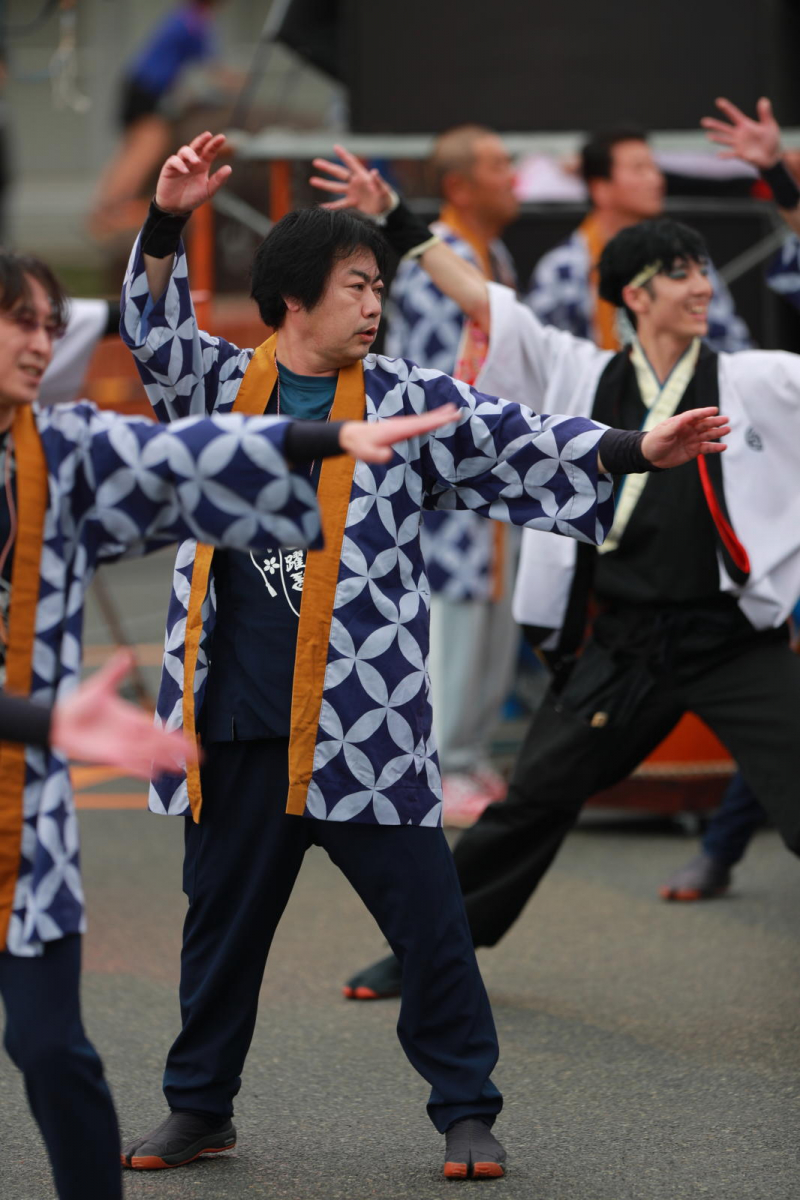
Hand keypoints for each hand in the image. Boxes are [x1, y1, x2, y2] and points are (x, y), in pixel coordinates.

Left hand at [50, 650, 198, 778]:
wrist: (58, 722)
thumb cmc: (78, 704)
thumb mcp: (100, 686)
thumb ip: (115, 672)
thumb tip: (127, 652)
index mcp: (133, 719)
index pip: (160, 729)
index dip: (176, 736)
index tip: (192, 741)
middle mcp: (131, 736)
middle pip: (160, 745)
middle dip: (179, 751)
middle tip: (199, 758)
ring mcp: (121, 747)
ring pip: (149, 755)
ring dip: (165, 761)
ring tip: (181, 770)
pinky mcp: (109, 756)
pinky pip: (130, 765)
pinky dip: (142, 769)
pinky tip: (154, 775)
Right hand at [155, 131, 231, 214]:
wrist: (177, 207)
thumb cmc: (193, 197)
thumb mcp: (208, 191)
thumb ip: (218, 180)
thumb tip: (229, 168)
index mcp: (203, 165)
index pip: (209, 151)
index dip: (215, 144)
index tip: (222, 138)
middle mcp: (192, 162)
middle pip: (197, 146)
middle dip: (202, 140)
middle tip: (208, 135)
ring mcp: (180, 163)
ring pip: (184, 151)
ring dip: (190, 154)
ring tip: (196, 162)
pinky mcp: (169, 168)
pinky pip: (173, 161)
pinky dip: (179, 164)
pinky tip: (185, 171)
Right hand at [310, 143, 394, 215]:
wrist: (386, 208)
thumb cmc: (386, 196)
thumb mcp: (383, 189)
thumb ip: (378, 182)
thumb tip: (374, 172)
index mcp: (362, 176)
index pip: (351, 163)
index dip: (344, 155)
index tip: (335, 147)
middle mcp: (355, 182)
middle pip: (339, 173)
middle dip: (327, 167)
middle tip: (316, 162)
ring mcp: (352, 192)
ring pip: (336, 187)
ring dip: (324, 184)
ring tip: (312, 181)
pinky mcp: (353, 202)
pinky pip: (340, 204)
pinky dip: (331, 207)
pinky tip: (321, 207)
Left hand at [339, 404, 459, 461]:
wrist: (351, 435)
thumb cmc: (359, 446)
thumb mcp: (366, 453)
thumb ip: (376, 455)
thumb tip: (388, 456)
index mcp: (397, 430)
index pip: (421, 425)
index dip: (436, 421)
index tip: (450, 417)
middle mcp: (401, 424)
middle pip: (425, 419)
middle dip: (442, 415)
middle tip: (458, 411)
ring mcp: (401, 424)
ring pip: (423, 419)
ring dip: (437, 415)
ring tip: (452, 411)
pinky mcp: (400, 427)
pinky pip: (418, 422)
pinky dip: (429, 419)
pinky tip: (434, 419)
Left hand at [641, 407, 729, 468]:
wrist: (650, 457)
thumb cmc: (654, 441)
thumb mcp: (663, 433)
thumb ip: (675, 426)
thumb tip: (686, 417)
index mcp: (680, 422)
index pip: (694, 415)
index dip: (704, 412)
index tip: (715, 410)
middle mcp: (689, 429)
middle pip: (704, 424)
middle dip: (715, 421)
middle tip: (726, 419)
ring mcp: (692, 439)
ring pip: (707, 435)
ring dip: (718, 432)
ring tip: (727, 429)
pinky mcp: (694, 450)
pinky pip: (706, 448)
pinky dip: (715, 448)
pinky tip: (723, 447)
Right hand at [701, 97, 781, 169]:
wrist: (771, 156)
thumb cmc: (771, 139)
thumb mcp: (769, 124)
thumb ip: (765, 113)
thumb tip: (763, 100)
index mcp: (745, 125)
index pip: (734, 114)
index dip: (726, 108)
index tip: (718, 101)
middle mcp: (739, 134)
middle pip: (724, 128)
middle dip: (714, 125)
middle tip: (703, 121)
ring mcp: (738, 145)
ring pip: (724, 140)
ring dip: (716, 138)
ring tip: (708, 135)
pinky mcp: (740, 154)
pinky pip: (731, 154)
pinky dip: (725, 155)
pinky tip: (718, 155)